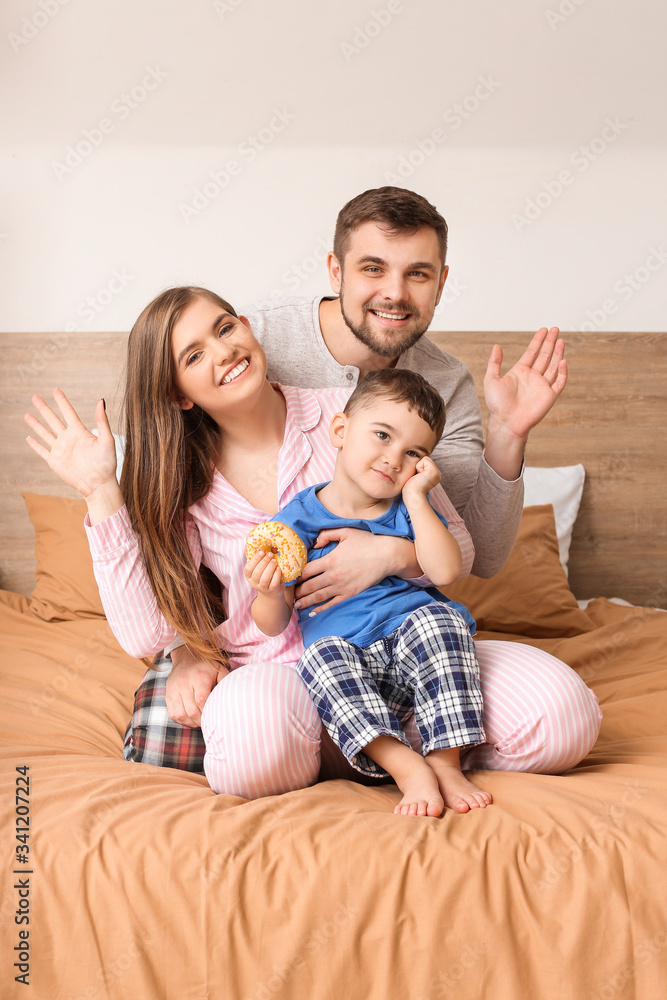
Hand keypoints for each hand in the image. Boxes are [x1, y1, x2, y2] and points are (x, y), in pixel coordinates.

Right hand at [25, 389, 117, 496]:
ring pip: (44, 433)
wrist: (99, 484)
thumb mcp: (107, 439)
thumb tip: (101, 401)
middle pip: (53, 420)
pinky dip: (35, 444)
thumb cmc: (107, 463)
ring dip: (36, 424)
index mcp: (80, 432)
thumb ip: (102, 421)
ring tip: (27, 415)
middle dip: (44, 409)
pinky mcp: (54, 461)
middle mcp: (68, 439)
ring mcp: (60, 450)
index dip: (62, 401)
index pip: (68, 412)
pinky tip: (28, 438)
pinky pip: (42, 451)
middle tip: (35, 397)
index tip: (55, 390)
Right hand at [165, 645, 227, 727]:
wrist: (186, 657)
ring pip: (180, 715)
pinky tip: (190, 719)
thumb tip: (231, 697)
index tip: (214, 716)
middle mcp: (184, 683)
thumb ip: (225, 682)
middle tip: (208, 721)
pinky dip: (182, 720)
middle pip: (191, 711)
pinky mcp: (168, 695)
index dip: (207, 712)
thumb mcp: (219, 670)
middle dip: (201, 720)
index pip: (201, 701)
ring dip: (191, 723)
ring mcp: (173, 690)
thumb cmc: (206, 667)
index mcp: (198, 677)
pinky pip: (172, 714)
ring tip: (199, 722)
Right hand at [244, 551, 285, 596]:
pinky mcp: (272, 590)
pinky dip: (276, 575)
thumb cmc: (265, 576)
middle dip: (264, 561)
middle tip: (270, 554)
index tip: (262, 552)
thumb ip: (261, 560)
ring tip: (275, 560)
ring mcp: (263, 588)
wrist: (271, 593)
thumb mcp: (261, 568)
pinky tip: (279, 569)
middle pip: (257, 572)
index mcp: (249, 576)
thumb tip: (269, 545)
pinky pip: (274, 583)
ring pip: (265, 578)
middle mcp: (254, 583)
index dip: (255, 559)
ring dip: (270, 567)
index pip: (248, 568)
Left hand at [295, 528, 412, 612]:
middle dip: (298, 591)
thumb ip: (326, 535)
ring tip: (296, 605)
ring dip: (305, 602)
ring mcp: (341, 586)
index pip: (306, 571)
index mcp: (329, 560)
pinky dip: (321, 608)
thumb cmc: (366, 541)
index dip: (296, 575)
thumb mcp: (345, 532)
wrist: (386, 555)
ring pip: (318, 597)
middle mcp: (333, 575)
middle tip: (288, 594)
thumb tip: (314, 543)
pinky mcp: (350, 593)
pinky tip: (313, 612)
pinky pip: (332, 603)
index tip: (289, 578)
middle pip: (309, 586)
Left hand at [402, 456, 441, 503]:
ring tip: (418, 477)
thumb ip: (420, 469)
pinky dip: (418, 467)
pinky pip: (424, 460)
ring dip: (418, 466)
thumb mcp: (417, 476)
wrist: (412, 496)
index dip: (418, 467)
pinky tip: (419, 476)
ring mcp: (437, 473)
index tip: (417, 478)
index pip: (425, 461)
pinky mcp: (433, 471)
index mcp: (434, 475)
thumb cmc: (410, 488)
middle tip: (417, 477)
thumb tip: (416, 460)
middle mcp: (438, 474)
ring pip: (425, 458)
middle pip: (426, 459)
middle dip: (418, 466)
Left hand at [484, 327, 567, 439]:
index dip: (538, 341)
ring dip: (557, 353)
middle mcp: (533, 377)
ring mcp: (542, 386)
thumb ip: (495, 363)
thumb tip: (497, 346)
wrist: (506, 423)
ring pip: (553, 366)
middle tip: (555, 329)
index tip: (543, 330)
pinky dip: (562, 372)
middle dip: (550, 342)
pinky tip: (562, 360)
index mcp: (520, 372)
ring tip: (561, 340)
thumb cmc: (497, 405)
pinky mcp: (549, 396)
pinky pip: (559, 382)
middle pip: (544, 356)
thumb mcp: (491, 380)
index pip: (532, 352)